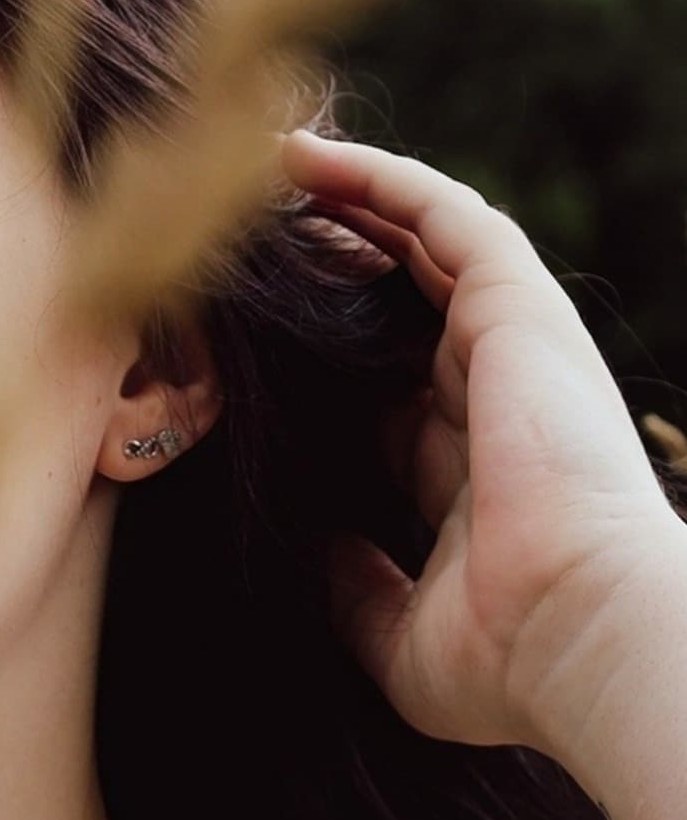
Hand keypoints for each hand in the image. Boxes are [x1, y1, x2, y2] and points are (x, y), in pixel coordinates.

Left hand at [276, 126, 683, 756]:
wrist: (584, 636)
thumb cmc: (510, 658)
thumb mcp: (402, 638)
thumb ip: (358, 593)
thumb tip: (321, 554)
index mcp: (459, 464)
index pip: (377, 382)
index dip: (312, 349)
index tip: (235, 331)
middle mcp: (485, 392)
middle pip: (394, 296)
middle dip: (326, 254)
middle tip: (240, 227)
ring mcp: (507, 345)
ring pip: (418, 239)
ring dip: (343, 198)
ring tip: (262, 166)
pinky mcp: (519, 308)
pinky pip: (443, 215)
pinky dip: (378, 180)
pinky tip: (305, 161)